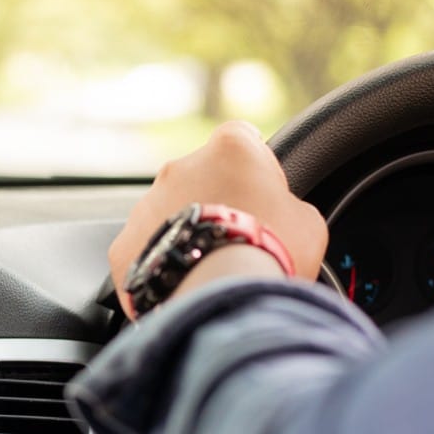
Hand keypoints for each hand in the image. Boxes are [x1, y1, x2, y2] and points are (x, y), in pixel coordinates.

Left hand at [109, 121, 327, 318]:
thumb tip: (283, 214)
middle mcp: (180, 168)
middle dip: (215, 202)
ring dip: (185, 232)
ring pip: (166, 213)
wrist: (223, 297)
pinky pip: (144, 249)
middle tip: (237, 239)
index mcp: (230, 150)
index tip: (260, 187)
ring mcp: (146, 205)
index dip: (253, 162)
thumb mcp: (308, 222)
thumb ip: (288, 204)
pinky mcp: (125, 244)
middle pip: (199, 178)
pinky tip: (181, 283)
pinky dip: (160, 263)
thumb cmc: (272, 253)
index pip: (241, 136)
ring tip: (209, 267)